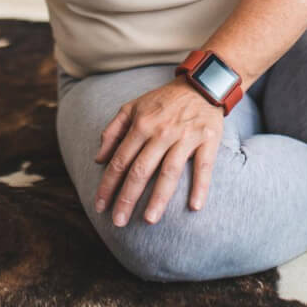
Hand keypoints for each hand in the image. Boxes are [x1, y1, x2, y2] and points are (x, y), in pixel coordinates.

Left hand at [93, 76, 223, 227]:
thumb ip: (113, 131)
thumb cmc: (163, 100)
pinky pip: (203, 167)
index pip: (120, 160)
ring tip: (149, 220)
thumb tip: (98, 158)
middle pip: (141, 170)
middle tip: (118, 222)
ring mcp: (185, 137)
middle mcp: (161, 132)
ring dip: (159, 198)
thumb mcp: (132, 107)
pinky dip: (200, 187)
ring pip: (169, 172)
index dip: (108, 184)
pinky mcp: (207, 140)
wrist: (201, 84)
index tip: (100, 206)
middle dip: (127, 198)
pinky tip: (194, 207)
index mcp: (141, 124)